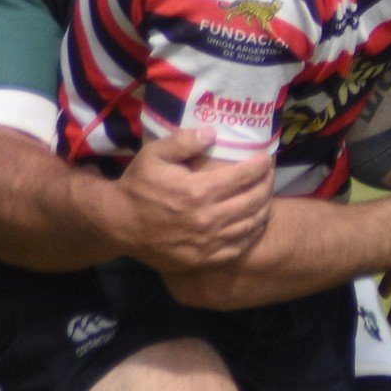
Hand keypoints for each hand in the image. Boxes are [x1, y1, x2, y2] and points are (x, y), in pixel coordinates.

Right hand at [116, 127, 273, 272]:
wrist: (119, 223)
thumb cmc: (138, 186)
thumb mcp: (155, 154)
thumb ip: (184, 141)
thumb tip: (212, 132)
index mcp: (199, 191)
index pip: (243, 176)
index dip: (260, 166)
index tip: (267, 159)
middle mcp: (208, 218)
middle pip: (253, 201)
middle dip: (267, 185)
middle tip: (270, 176)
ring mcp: (207, 242)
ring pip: (249, 226)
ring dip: (263, 210)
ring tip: (266, 197)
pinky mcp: (203, 258)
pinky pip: (237, 248)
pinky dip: (251, 235)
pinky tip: (253, 224)